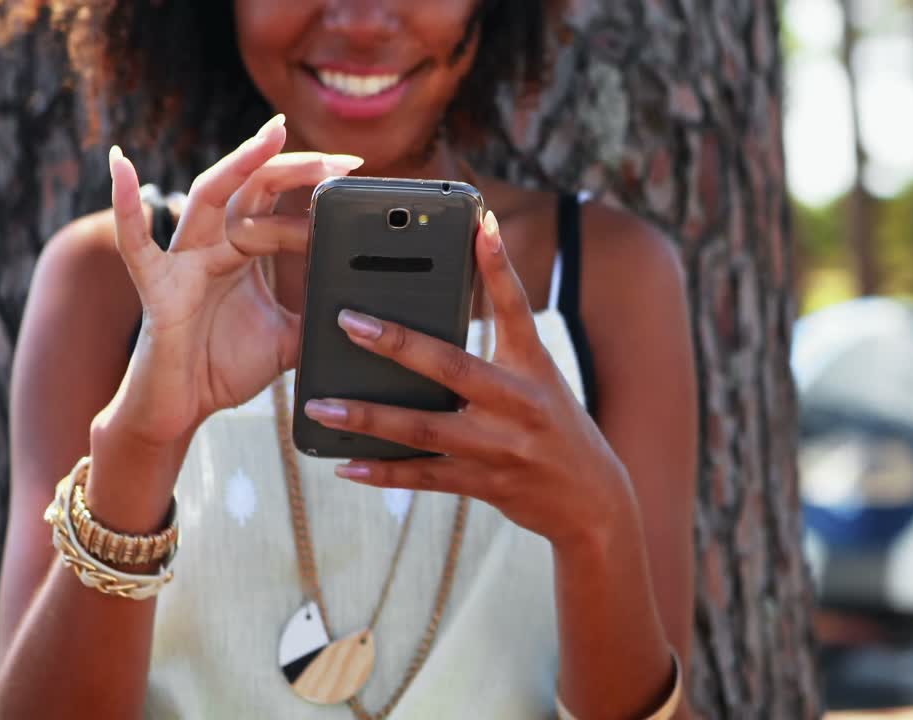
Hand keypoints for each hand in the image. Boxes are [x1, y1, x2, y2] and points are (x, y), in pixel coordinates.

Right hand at [105, 115, 362, 447]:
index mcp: (243, 252)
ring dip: (242, 164)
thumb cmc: (224, 367)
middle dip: (295, 168)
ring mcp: (183, 261)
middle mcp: (213, 245)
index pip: (280, 205)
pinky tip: (120, 165)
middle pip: (253, 189)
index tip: (356, 177)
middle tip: (340, 159)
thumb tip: (366, 307)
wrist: (182, 409)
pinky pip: (137, 244)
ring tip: (272, 134)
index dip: (314, 192)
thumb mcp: (289, 338)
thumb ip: (319, 315)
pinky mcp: (157, 287)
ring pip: (210, 198)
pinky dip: (125, 204)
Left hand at [303, 211, 634, 547]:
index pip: (516, 307)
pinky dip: (383, 471)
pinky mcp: (485, 484)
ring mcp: (500, 446)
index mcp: (533, 366)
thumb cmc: (555, 427)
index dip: (499, 265)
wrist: (592, 499)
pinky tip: (346, 464)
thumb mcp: (539, 379)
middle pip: (452, 366)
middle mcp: (518, 403)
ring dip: (368, 417)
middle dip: (397, 343)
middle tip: (348, 321)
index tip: (481, 223)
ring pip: (423, 428)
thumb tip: (441, 307)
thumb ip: (498, 345)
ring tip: (320, 406)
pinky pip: (424, 476)